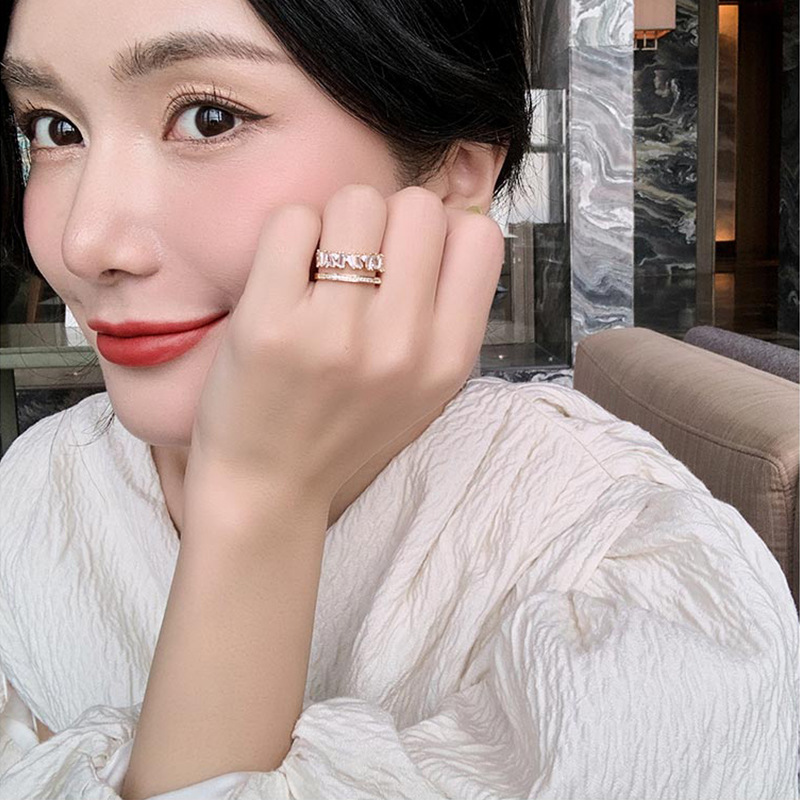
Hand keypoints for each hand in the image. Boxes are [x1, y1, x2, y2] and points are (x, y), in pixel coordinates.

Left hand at [185, 183, 504, 512]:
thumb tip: (446, 217)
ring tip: (318, 275)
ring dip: (334, 225)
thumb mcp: (424, 386)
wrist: (270, 483)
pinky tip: (283, 280)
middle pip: (417, 207)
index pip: (479, 236)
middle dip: (386, 222)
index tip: (409, 261)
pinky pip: (292, 220)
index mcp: (448, 358)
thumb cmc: (344, 426)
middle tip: (357, 265)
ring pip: (355, 202)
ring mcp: (337, 334)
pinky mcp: (270, 324)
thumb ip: (447, 311)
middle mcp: (402, 346)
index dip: (441, 235)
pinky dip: (287, 239)